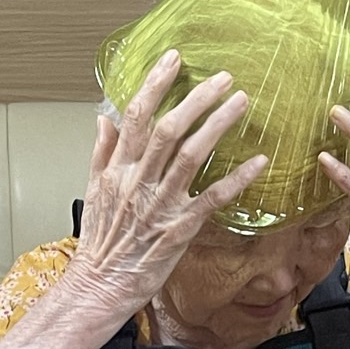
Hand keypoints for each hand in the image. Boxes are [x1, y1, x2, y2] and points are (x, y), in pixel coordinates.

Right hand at [64, 50, 267, 320]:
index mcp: (116, 170)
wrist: (98, 288)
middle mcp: (137, 182)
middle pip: (168, 128)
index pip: (136, 116)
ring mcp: (159, 205)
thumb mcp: (91, 193)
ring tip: (240, 103)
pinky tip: (258, 162)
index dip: (156, 83)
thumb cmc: (100, 246)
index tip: (175, 60)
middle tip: (223, 78)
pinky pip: (212, 198)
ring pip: (191, 155)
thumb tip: (104, 118)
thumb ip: (101, 153)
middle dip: (197, 99)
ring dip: (218, 125)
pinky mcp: (178, 230)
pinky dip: (236, 179)